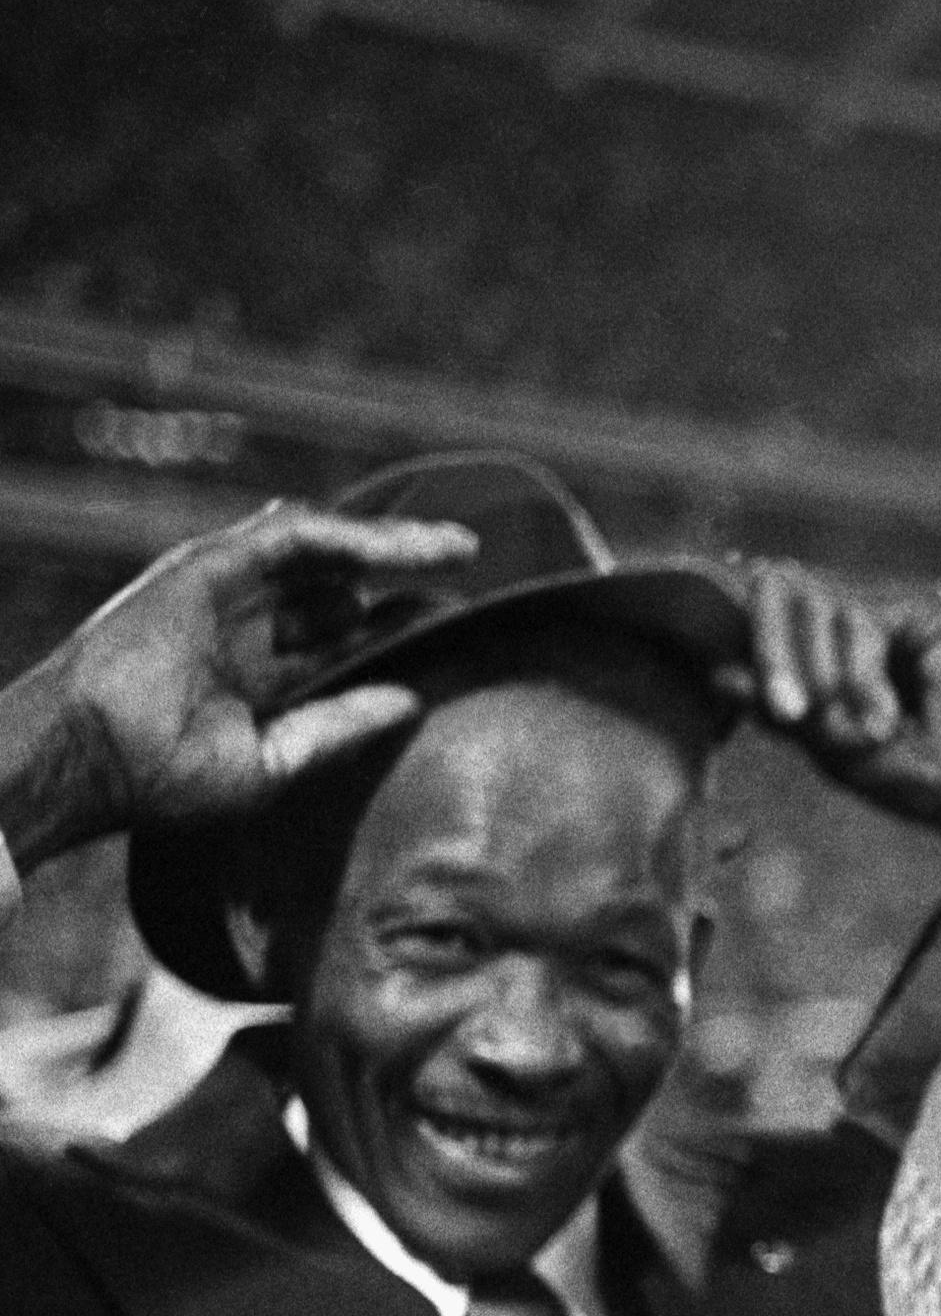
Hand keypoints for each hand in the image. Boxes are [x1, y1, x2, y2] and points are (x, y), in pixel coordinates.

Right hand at [9, 502, 477, 863]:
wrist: (92, 759)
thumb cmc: (163, 779)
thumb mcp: (275, 760)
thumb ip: (340, 727)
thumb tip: (412, 701)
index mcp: (261, 676)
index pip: (344, 640)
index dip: (400, 628)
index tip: (461, 625)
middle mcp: (246, 627)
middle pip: (342, 589)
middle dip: (407, 579)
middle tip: (473, 575)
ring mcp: (226, 592)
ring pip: (324, 554)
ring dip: (393, 547)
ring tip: (459, 551)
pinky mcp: (207, 565)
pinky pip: (291, 536)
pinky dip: (350, 536)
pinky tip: (406, 546)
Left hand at [729, 560, 940, 896]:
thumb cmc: (923, 785)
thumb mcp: (834, 752)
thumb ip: (782, 713)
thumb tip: (715, 671)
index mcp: (830, 649)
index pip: (765, 613)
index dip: (748, 643)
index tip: (746, 692)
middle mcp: (861, 616)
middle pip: (778, 587)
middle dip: (773, 650)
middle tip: (789, 713)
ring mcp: (895, 607)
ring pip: (813, 603)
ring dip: (826, 679)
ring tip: (865, 734)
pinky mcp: (928, 607)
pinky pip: (858, 618)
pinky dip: (860, 676)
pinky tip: (888, 721)